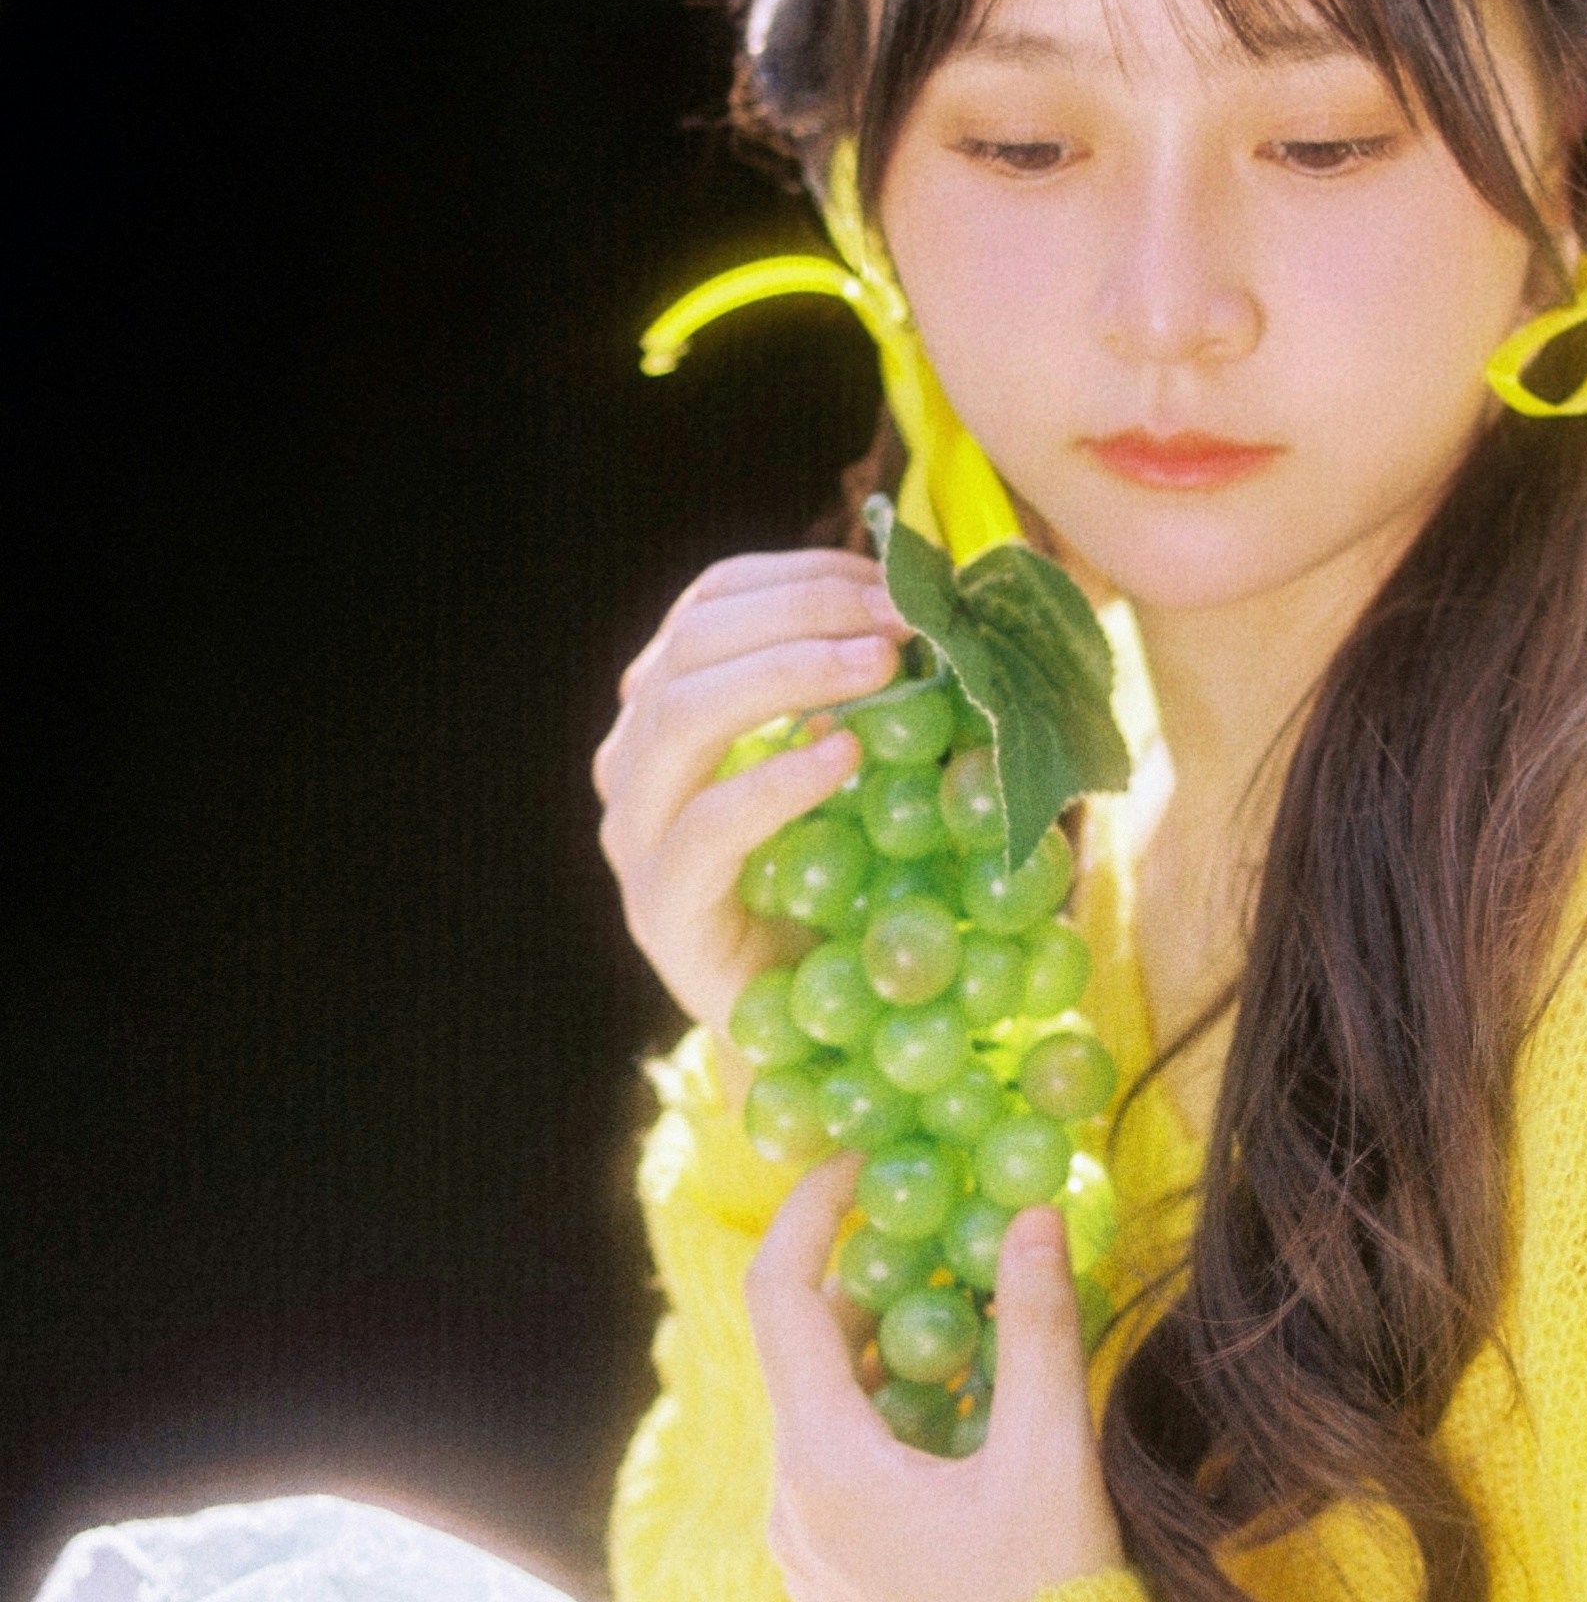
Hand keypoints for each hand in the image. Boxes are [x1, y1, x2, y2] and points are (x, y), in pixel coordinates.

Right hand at [594, 549, 902, 1035]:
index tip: (894, 582)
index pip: (712, 603)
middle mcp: (636, 758)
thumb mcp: (862, 772)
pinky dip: (777, 780)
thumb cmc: (847, 884)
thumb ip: (869, 699)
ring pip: (681, 716)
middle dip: (803, 614)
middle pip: (693, 644)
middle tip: (900, 622)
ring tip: (881, 670)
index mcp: (672, 706)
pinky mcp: (660, 906)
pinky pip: (707, 826)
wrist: (818, 1025)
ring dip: (788, 674)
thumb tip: (935, 619)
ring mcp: (636, 833)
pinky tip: (846, 755)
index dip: (801, 577)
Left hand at [745, 1158, 1125, 1601]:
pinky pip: (843, 1472)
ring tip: (984, 1335)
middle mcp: (793, 1504)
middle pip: (808, 1354)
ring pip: (830, 1415)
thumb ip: (1038, 1329)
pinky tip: (974, 1429)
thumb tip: (1033, 1214)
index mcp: (825, 1464)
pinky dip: (895, 1423)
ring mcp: (807, 1552)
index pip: (782, 1295)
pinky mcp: (835, 1585)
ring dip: (894, 1359)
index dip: (814, 1213)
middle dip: (877, 1288)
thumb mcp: (1050, 1459)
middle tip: (955, 1243)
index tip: (867, 1168)